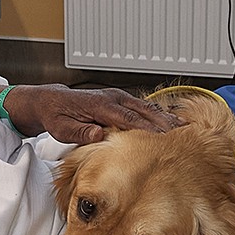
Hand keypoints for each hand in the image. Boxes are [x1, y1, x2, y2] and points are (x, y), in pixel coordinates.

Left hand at [0, 84, 179, 144]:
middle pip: (143, 111)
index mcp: (100, 105)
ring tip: (184, 128)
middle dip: (164, 122)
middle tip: (183, 134)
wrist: (50, 101)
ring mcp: (116, 97)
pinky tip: (170, 121)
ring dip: (164, 117)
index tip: (163, 137)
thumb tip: (99, 135)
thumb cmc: (56, 116)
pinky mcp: (119, 100)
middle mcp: (111, 98)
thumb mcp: (62, 128)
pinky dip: (157, 114)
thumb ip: (81, 132)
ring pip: (145, 107)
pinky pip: (141, 107)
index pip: (128, 119)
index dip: (147, 129)